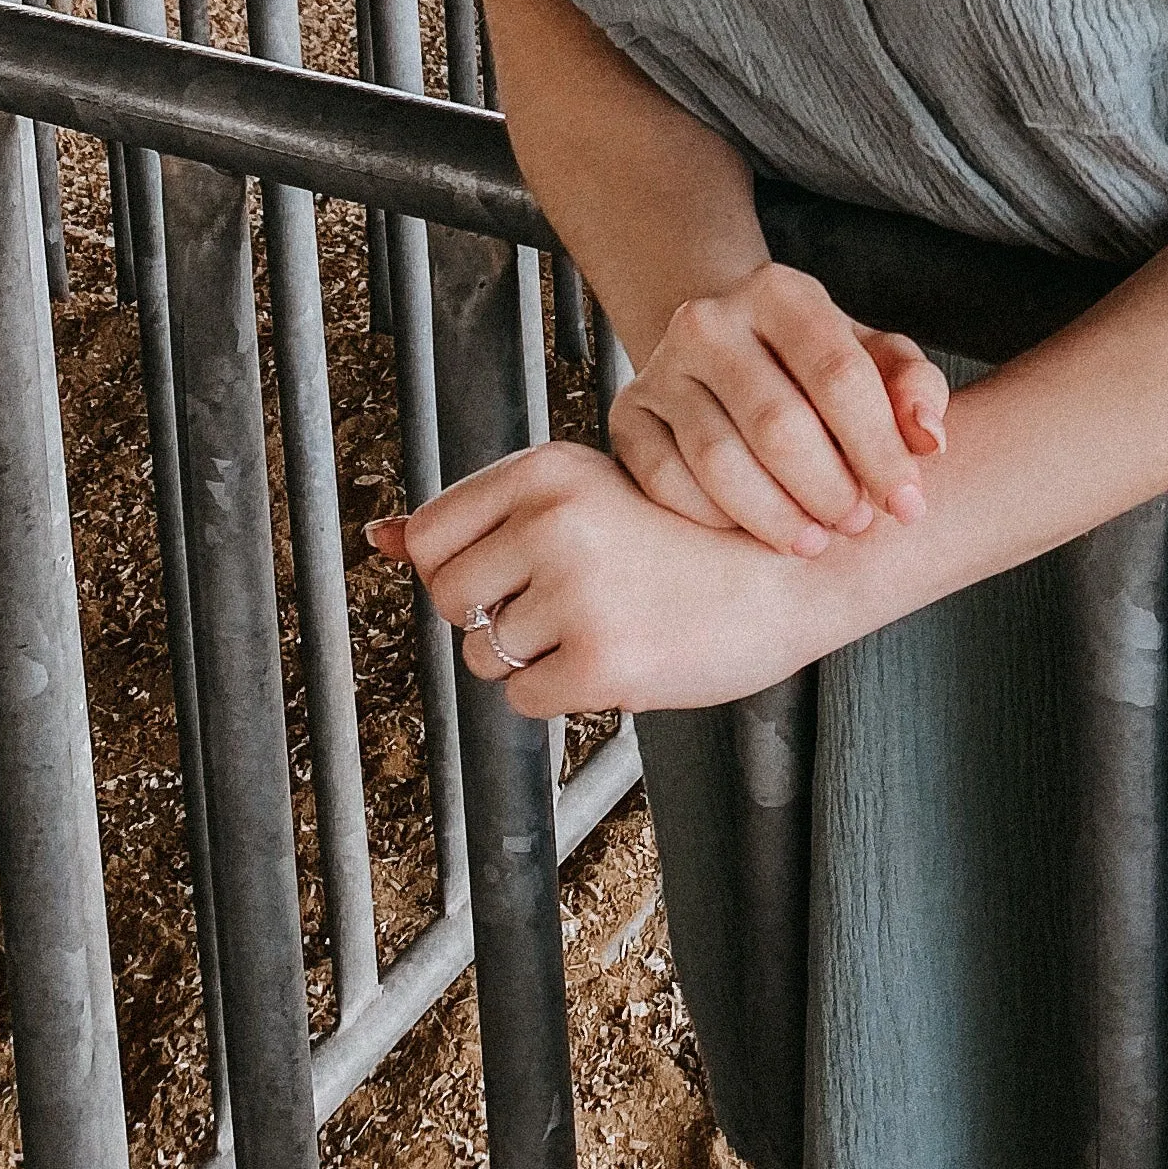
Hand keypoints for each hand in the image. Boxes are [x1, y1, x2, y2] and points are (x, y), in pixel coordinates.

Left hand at [367, 441, 819, 715]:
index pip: (429, 536)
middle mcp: (554, 521)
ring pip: (485, 655)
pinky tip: (620, 652)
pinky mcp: (602, 658)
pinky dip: (563, 691)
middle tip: (569, 599)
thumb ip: (483, 516)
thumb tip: (375, 538)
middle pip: (449, 599)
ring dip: (533, 656)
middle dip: (493, 614)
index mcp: (547, 469)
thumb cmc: (683, 534)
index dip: (464, 564)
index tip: (519, 564)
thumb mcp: (585, 495)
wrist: (792, 572)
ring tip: (606, 619)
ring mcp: (577, 591)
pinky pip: (526, 699)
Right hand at [609, 258, 948, 554]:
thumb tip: (929, 442)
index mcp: (780, 292)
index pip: (838, 374)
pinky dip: (716, 520)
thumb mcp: (874, 358)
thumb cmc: (815, 363)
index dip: (879, 449)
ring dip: (775, 516)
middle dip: (828, 488)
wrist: (725, 350)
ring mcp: (659, 367)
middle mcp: (710, 321)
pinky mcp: (627, 414)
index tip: (907, 504)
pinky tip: (753, 534)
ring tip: (814, 540)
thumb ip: (914, 390)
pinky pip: (666, 482)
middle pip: (777, 423)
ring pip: (718, 460)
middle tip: (856, 525)